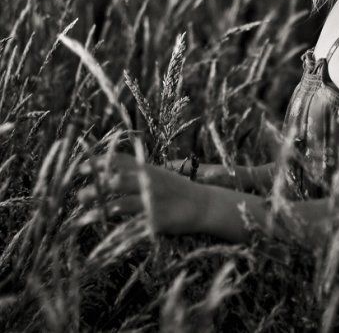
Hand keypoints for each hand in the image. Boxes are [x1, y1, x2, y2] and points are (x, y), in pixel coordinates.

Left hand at [76, 151, 206, 235]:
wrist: (204, 205)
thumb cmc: (178, 190)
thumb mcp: (160, 175)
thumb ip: (139, 173)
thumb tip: (110, 174)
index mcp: (149, 169)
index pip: (122, 160)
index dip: (101, 162)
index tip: (82, 167)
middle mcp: (150, 182)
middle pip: (118, 181)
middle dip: (97, 187)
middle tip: (80, 195)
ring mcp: (154, 200)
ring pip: (122, 203)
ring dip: (102, 208)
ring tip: (84, 215)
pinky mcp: (158, 220)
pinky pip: (134, 224)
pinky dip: (121, 228)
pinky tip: (108, 230)